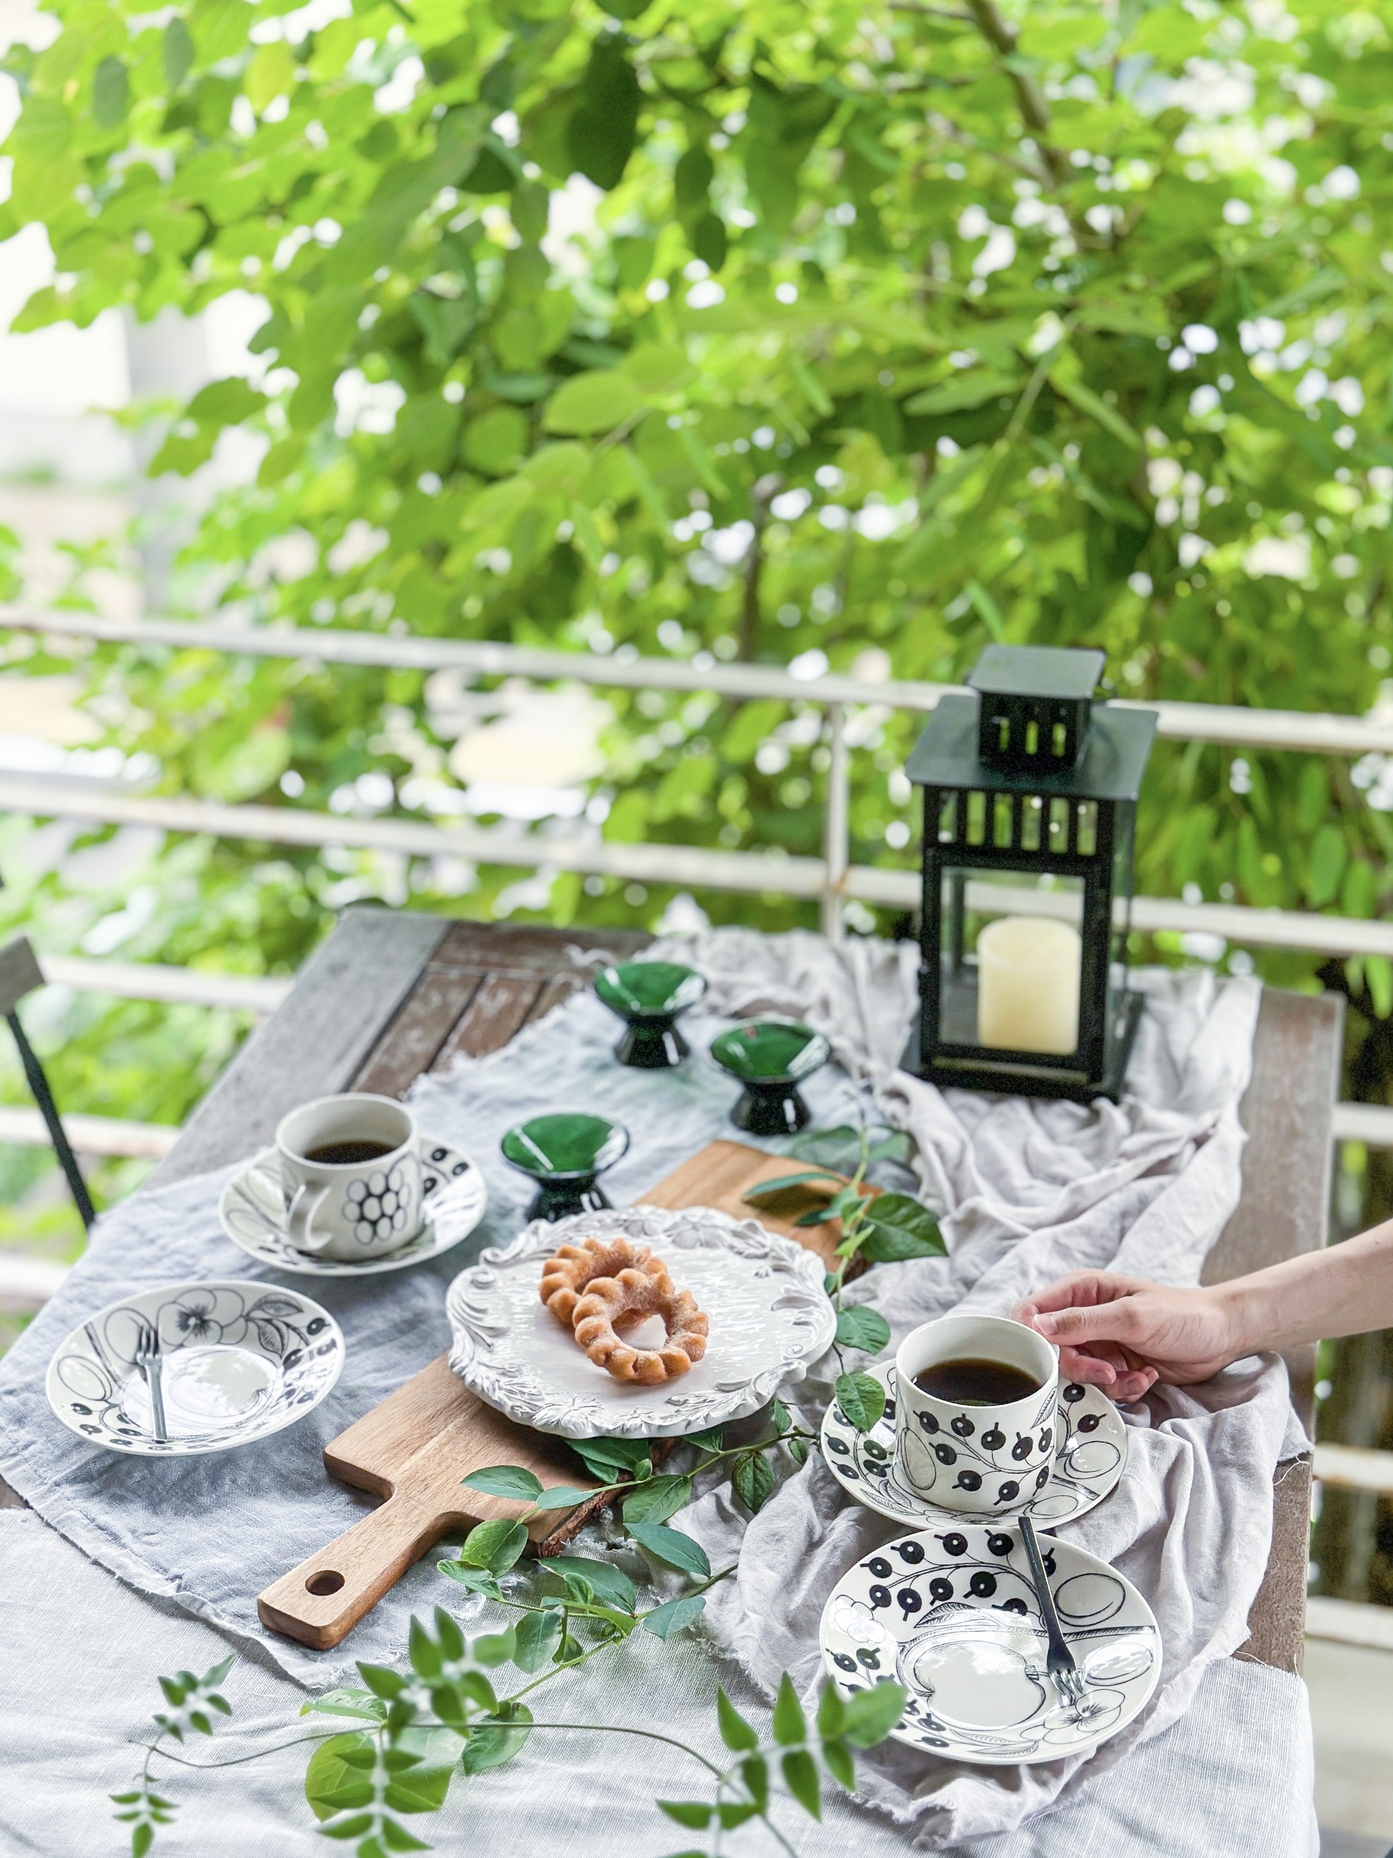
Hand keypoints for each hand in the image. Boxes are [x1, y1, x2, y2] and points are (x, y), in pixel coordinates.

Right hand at [1012, 1271, 1240, 1402]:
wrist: (1222, 1337)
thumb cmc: (1181, 1314)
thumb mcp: (1131, 1317)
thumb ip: (1082, 1322)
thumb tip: (1034, 1327)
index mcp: (1080, 1291)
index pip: (1031, 1311)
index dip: (1030, 1336)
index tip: (1049, 1358)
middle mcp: (1082, 1316)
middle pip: (1050, 1349)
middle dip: (1077, 1368)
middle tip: (1107, 1373)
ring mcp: (1098, 1343)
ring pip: (1075, 1373)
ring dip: (1104, 1382)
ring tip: (1134, 1376)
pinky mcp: (1113, 1367)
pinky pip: (1100, 1387)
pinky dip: (1122, 1390)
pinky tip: (1146, 1378)